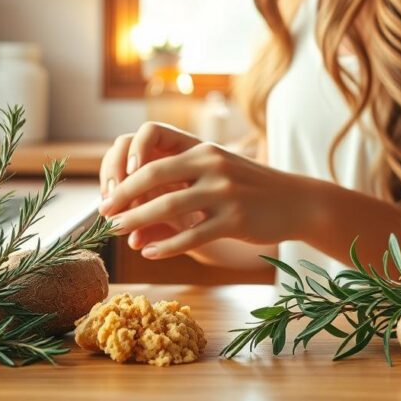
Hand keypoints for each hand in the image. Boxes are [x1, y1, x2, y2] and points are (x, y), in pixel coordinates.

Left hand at [98, 123, 312, 259]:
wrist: (297, 202)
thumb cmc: (249, 190)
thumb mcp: (216, 175)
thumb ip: (179, 188)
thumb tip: (133, 220)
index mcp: (202, 148)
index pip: (152, 146)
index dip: (125, 166)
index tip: (110, 189)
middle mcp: (212, 163)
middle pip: (153, 174)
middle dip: (122, 196)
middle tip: (104, 215)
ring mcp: (224, 191)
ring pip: (168, 206)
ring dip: (137, 220)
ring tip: (119, 234)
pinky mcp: (235, 219)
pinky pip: (193, 235)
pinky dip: (167, 246)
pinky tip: (149, 254)